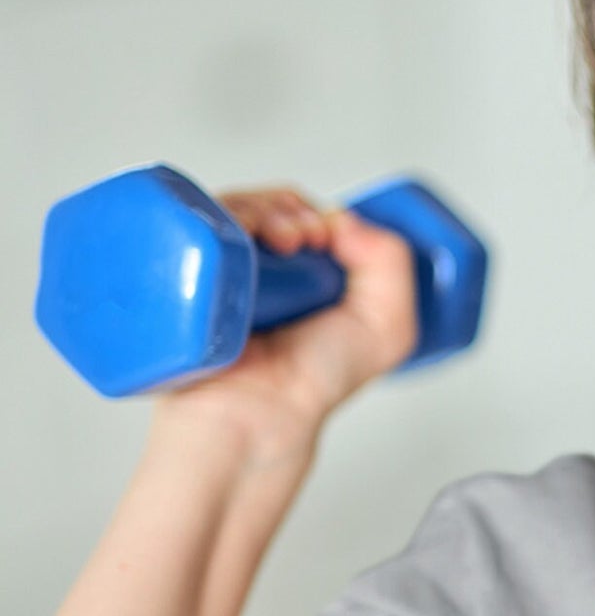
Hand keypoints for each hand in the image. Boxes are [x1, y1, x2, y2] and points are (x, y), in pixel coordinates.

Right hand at [154, 186, 419, 456]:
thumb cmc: (316, 380)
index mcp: (301, 277)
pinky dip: (217, 214)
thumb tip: (346, 217)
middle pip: (265, 204)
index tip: (328, 235)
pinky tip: (241, 235)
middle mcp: (256, 270)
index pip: (301, 215)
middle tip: (302, 239)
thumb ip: (391, 263)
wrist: (262, 410)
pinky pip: (191, 223)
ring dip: (260, 207)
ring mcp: (217, 270)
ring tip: (280, 241)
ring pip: (231, 207)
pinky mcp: (181, 273)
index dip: (316, 213)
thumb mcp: (388, 326)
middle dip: (289, 208)